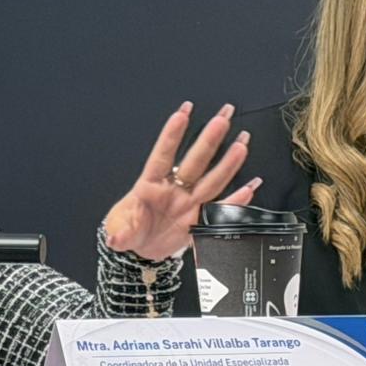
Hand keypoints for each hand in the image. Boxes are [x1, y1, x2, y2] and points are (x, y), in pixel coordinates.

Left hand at [104, 101, 261, 260]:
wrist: (142, 251)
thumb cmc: (130, 232)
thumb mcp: (118, 232)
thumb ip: (120, 233)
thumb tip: (115, 238)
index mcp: (149, 186)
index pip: (161, 156)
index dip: (171, 135)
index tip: (182, 114)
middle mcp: (173, 189)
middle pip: (194, 161)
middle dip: (208, 140)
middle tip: (222, 119)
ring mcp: (188, 202)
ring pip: (212, 179)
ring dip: (228, 161)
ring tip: (241, 141)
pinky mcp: (199, 218)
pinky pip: (222, 208)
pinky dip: (238, 198)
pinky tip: (251, 184)